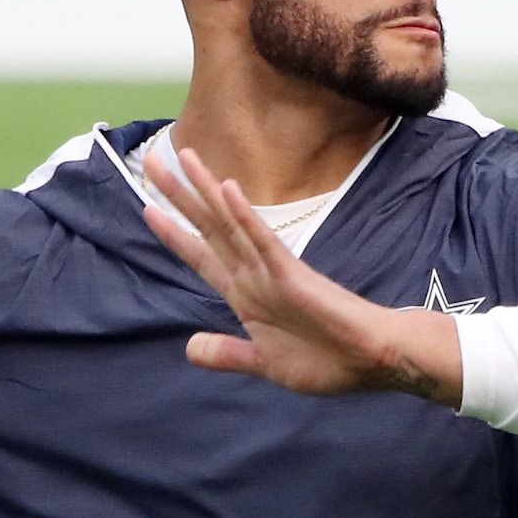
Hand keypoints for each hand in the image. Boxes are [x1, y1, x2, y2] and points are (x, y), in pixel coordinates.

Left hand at [141, 146, 462, 405]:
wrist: (370, 362)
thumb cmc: (327, 360)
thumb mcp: (264, 362)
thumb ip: (228, 354)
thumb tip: (190, 348)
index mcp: (245, 295)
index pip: (201, 256)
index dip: (173, 233)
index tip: (147, 207)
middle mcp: (253, 275)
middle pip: (208, 227)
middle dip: (178, 195)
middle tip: (151, 160)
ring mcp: (271, 271)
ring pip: (231, 223)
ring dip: (205, 190)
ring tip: (182, 155)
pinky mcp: (292, 274)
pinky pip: (263, 240)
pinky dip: (243, 216)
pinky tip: (226, 189)